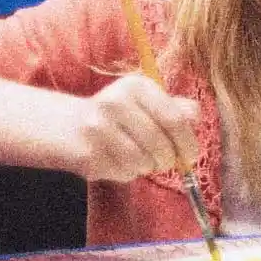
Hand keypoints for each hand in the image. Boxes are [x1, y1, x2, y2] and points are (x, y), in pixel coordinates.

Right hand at [66, 74, 199, 182]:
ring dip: (147, 167)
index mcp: (136, 86)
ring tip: (139, 159)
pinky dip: (127, 173)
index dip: (188, 142)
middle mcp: (114, 102)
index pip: (175, 120)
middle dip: (169, 160)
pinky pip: (123, 173)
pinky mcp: (86, 153)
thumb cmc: (119, 115)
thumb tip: (194, 117)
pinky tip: (118, 161)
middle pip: (161, 145)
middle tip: (166, 162)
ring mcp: (97, 128)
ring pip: (143, 163)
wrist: (65, 125)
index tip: (192, 156)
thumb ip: (175, 108)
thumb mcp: (147, 102)